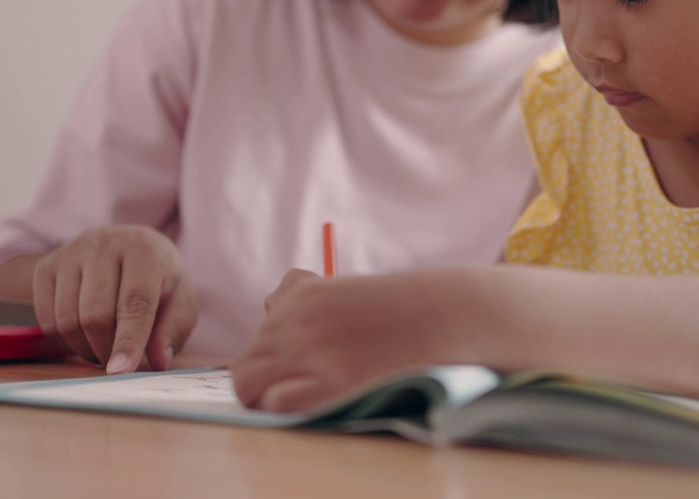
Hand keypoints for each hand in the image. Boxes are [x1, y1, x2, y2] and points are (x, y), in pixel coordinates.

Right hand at [32, 225, 196, 372]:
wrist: (126, 247)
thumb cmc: (157, 280)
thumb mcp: (179, 301)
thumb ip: (172, 330)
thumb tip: (158, 361)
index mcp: (144, 249)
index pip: (134, 302)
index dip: (127, 341)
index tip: (120, 371)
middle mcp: (104, 244)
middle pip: (95, 315)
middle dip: (105, 349)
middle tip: (118, 361)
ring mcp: (71, 253)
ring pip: (68, 320)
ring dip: (84, 349)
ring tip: (103, 348)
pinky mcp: (46, 267)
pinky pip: (47, 319)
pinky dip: (64, 341)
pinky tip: (82, 338)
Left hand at [232, 268, 484, 411]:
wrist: (452, 313)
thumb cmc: (406, 308)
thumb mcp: (346, 288)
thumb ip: (305, 297)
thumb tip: (270, 303)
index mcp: (302, 295)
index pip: (257, 341)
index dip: (275, 364)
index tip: (303, 372)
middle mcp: (297, 319)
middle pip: (246, 367)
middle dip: (268, 385)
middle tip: (306, 394)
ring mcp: (312, 351)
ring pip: (249, 386)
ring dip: (270, 399)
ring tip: (310, 402)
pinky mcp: (330, 382)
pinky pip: (275, 404)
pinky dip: (288, 409)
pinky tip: (321, 404)